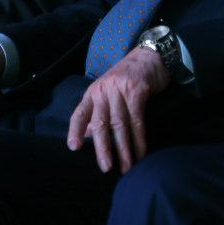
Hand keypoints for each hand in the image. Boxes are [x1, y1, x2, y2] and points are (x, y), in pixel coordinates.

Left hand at [67, 48, 169, 173]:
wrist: (150, 56)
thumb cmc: (127, 78)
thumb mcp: (108, 92)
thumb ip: (98, 111)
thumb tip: (87, 135)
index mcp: (93, 92)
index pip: (80, 113)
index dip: (75, 131)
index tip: (74, 148)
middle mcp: (104, 91)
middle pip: (100, 123)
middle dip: (102, 148)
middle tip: (106, 167)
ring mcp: (121, 90)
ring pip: (120, 124)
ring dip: (124, 149)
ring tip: (126, 166)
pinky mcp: (137, 91)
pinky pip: (137, 120)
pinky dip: (139, 139)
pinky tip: (140, 152)